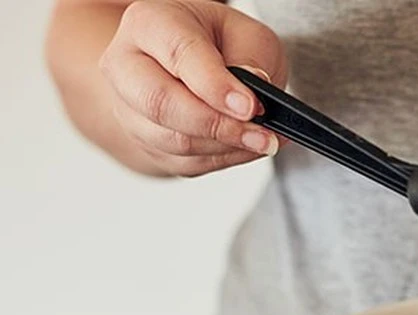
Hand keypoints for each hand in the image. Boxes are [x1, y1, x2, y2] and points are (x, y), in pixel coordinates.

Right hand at [98, 0, 287, 176]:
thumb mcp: (246, 34)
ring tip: (264, 141)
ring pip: (173, 141)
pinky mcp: (146, 144)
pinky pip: (185, 163)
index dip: (215, 86)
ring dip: (226, 147)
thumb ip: (251, 59)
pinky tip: (249, 148)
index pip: (178, 55)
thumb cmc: (217, 42)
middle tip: (261, 135)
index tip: (249, 107)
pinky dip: (224, 159)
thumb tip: (254, 92)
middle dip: (217, 125)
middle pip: (160, 104)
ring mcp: (130, 109)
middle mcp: (127, 65)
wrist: (192, 67)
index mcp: (150, 22)